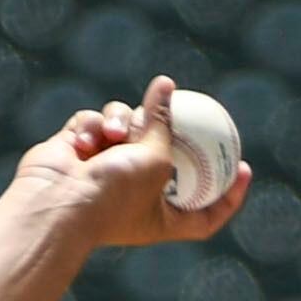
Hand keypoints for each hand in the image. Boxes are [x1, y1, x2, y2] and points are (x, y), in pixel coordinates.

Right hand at [14, 74, 249, 250]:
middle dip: (161, 131)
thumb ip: (164, 122)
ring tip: (113, 135)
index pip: (205, 211)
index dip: (229, 193)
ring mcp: (105, 169)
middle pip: (163, 153)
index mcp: (162, 216)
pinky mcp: (79, 148)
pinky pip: (94, 123)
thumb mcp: (155, 158)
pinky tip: (83, 142)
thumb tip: (167, 84)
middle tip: (166, 114)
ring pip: (127, 125)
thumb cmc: (112, 195)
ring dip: (121, 123)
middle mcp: (136, 194)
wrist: (56, 203)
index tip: (245, 167)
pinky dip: (92, 129)